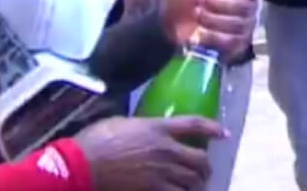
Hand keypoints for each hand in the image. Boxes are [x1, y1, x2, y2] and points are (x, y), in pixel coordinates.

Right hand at [75, 116, 225, 190]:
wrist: (83, 166)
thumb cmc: (96, 140)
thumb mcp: (121, 122)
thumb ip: (140, 126)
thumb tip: (144, 128)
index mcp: (158, 127)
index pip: (194, 124)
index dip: (213, 127)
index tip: (224, 133)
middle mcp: (167, 150)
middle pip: (200, 158)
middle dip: (206, 167)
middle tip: (204, 171)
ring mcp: (163, 172)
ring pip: (194, 181)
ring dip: (198, 184)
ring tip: (196, 187)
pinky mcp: (155, 190)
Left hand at [164, 0, 262, 62]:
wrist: (173, 18)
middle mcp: (251, 7)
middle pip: (247, 6)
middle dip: (220, 3)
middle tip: (201, 0)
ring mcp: (245, 27)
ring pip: (238, 24)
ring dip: (214, 19)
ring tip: (197, 14)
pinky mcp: (236, 45)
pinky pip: (231, 42)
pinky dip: (214, 36)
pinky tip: (200, 32)